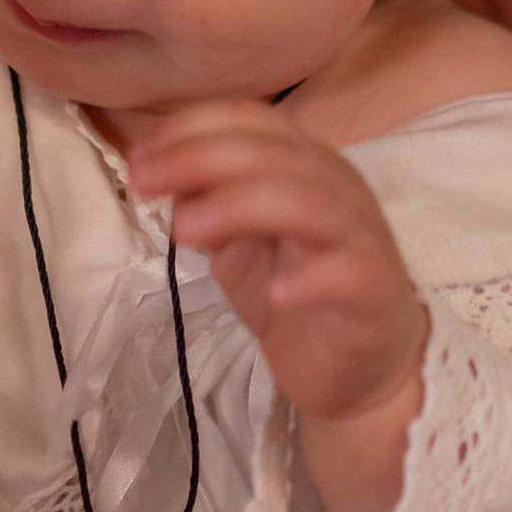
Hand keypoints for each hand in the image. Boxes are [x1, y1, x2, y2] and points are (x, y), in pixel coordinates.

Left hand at [127, 104, 427, 511]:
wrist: (369, 388)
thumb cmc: (300, 305)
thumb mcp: (239, 246)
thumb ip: (204, 198)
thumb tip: (142, 154)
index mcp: (300, 173)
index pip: (251, 124)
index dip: (195, 130)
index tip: (136, 158)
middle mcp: (337, 197)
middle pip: (280, 148)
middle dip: (209, 156)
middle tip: (149, 183)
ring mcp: (360, 250)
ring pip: (313, 198)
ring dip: (248, 201)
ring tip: (190, 226)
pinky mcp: (376, 307)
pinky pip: (350, 278)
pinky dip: (312, 275)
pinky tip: (276, 288)